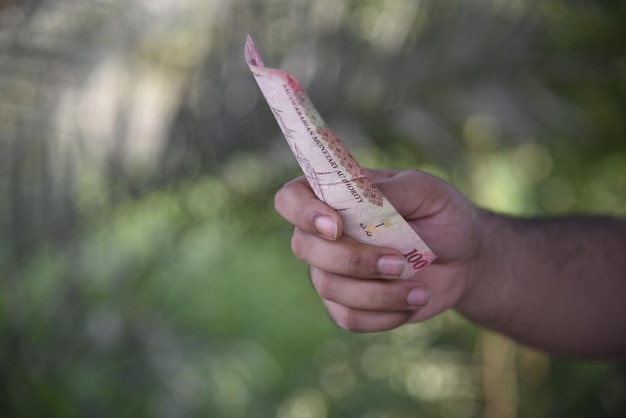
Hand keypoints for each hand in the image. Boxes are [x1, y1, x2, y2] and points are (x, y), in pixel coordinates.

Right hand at [274, 169, 482, 331]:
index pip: (291, 199)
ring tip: (420, 289)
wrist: (464, 259)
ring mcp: (332, 271)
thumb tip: (361, 197)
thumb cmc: (441, 214)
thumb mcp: (426, 190)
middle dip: (352, 259)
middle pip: (303, 247)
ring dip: (378, 292)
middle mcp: (324, 234)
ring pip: (329, 287)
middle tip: (398, 261)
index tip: (337, 226)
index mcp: (334, 195)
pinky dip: (384, 315)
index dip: (303, 212)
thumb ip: (391, 191)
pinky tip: (412, 301)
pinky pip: (348, 318)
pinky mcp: (347, 304)